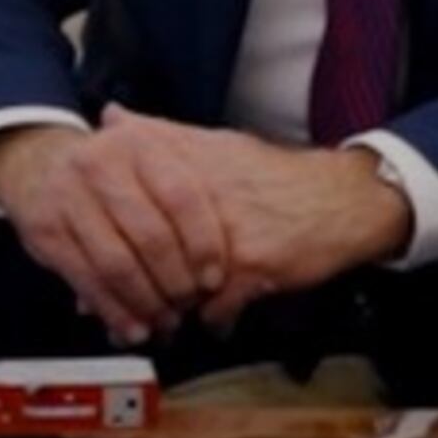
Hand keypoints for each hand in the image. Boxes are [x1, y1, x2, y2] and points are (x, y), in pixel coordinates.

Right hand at [0, 116, 233, 347]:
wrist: (37, 163)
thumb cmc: (115, 173)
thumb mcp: (152, 161)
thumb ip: (193, 192)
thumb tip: (235, 258)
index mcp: (139, 144)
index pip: (182, 197)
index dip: (203, 244)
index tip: (214, 280)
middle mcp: (100, 164)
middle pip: (151, 237)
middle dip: (177, 282)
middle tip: (191, 306)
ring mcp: (68, 197)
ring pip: (118, 265)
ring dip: (148, 304)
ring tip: (167, 324)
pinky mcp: (45, 232)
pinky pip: (87, 281)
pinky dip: (115, 312)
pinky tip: (134, 329)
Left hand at [84, 105, 413, 329]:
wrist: (340, 198)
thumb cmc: (274, 178)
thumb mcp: (212, 144)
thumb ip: (157, 133)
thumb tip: (109, 116)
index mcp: (178, 167)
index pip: (117, 211)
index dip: (104, 247)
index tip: (98, 264)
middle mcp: (193, 199)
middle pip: (137, 257)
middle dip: (130, 287)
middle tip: (127, 304)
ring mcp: (221, 235)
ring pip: (169, 289)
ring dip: (167, 309)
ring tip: (170, 315)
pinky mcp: (250, 267)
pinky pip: (213, 310)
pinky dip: (212, 321)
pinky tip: (215, 318)